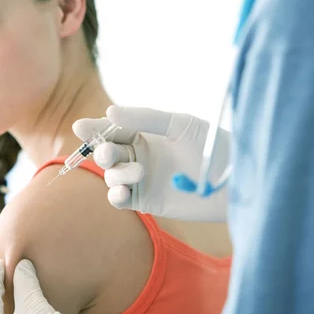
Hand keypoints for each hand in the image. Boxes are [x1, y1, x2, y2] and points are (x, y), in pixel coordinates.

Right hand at [73, 105, 228, 221]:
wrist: (233, 181)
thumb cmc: (212, 147)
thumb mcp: (179, 124)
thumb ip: (143, 118)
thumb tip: (109, 112)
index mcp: (146, 134)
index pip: (113, 130)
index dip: (95, 128)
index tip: (80, 126)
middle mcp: (140, 155)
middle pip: (107, 152)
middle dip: (103, 151)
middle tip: (109, 152)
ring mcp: (142, 179)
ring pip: (111, 175)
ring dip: (117, 173)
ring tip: (139, 171)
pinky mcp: (146, 201)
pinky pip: (119, 198)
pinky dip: (115, 195)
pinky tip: (122, 192)